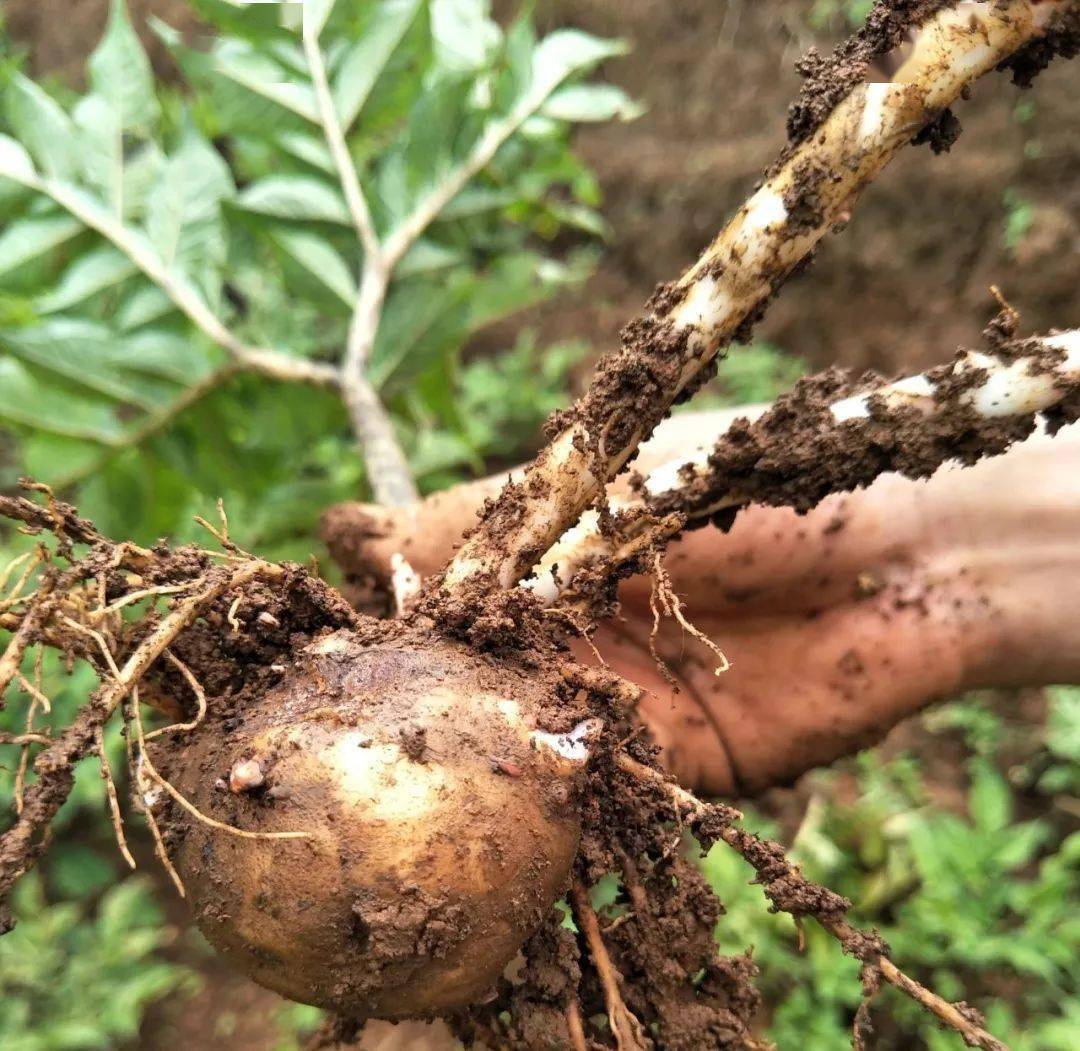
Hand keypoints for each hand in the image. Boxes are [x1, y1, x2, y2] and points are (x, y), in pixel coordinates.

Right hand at [324, 411, 1079, 796]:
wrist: (913, 555)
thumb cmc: (765, 479)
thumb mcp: (617, 476)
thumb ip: (495, 519)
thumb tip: (353, 540)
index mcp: (547, 542)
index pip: (425, 570)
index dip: (368, 588)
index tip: (309, 608)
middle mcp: (564, 622)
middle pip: (452, 659)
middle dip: (398, 680)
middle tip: (330, 704)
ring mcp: (608, 694)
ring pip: (502, 730)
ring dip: (455, 745)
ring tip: (390, 762)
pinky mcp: (663, 761)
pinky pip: (579, 785)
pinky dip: (535, 799)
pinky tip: (485, 808)